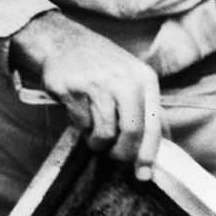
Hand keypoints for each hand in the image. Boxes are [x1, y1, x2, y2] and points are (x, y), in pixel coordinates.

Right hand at [10, 11, 162, 179]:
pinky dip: (80, 126)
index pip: (152, 124)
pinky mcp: (72, 91)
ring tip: (94, 133)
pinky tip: (79, 112)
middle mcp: (123, 81)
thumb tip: (151, 147)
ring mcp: (96, 85)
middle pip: (130, 132)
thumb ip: (142, 107)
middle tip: (113, 155)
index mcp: (143, 78)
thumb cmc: (100, 64)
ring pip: (103, 133)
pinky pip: (80, 124)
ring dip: (97, 141)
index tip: (143, 173)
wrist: (62, 42)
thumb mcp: (130, 77)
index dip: (148, 153)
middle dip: (121, 152)